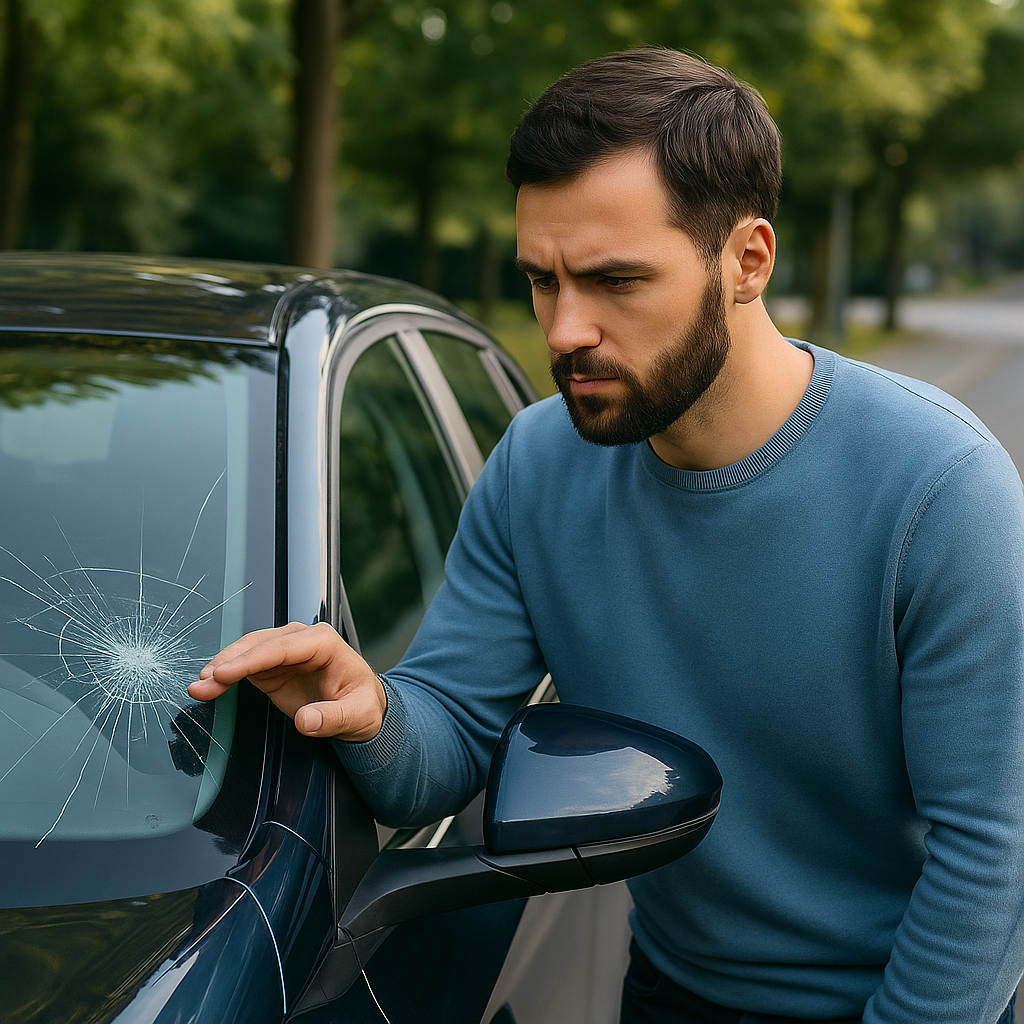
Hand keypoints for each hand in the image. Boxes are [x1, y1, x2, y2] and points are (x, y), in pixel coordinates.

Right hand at [188, 622, 386, 741]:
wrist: (363, 708)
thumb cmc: (363, 705)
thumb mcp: (358, 715)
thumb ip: (333, 718)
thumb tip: (305, 721)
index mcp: (324, 642)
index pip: (281, 647)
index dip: (251, 659)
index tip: (225, 673)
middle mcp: (301, 639)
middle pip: (258, 645)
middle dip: (229, 662)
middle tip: (203, 682)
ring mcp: (285, 651)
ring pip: (246, 652)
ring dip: (221, 668)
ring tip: (199, 687)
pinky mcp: (273, 666)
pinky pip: (244, 666)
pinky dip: (225, 676)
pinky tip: (208, 686)